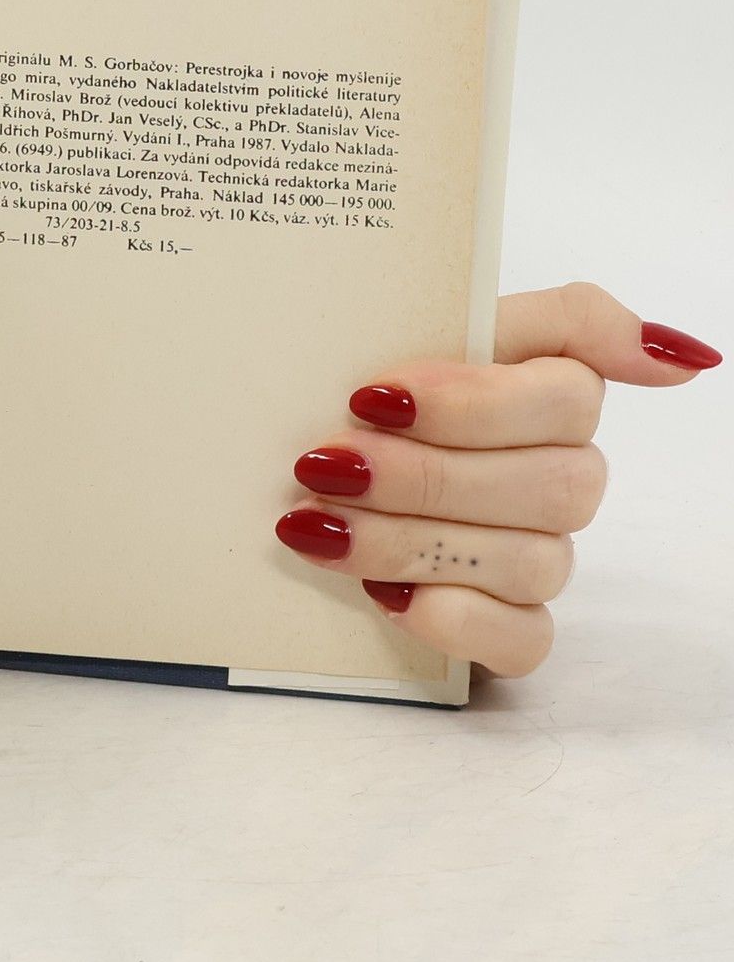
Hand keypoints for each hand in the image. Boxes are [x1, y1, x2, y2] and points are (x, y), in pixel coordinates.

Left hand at [275, 282, 719, 676]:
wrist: (284, 464)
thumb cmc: (352, 389)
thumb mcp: (417, 322)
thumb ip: (553, 320)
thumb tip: (677, 356)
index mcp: (547, 392)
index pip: (570, 396)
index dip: (471, 401)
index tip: (372, 395)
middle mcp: (559, 477)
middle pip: (553, 485)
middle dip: (423, 476)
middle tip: (326, 464)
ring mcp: (540, 555)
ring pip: (531, 562)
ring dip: (410, 543)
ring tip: (317, 522)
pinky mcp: (509, 623)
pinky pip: (524, 641)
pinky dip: (452, 619)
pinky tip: (385, 594)